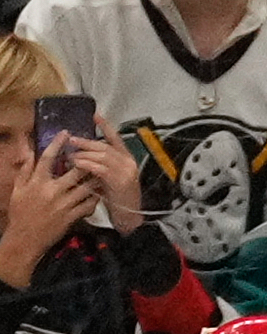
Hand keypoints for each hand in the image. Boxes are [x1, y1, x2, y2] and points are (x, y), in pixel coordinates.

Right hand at [0, 145, 102, 286]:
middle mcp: (51, 191)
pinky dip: (95, 197)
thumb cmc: (20, 212)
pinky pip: (88, 205)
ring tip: (104, 170)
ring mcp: (63, 204)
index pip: (47, 158)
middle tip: (96, 152)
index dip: (57, 144)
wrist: (26, 238)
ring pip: (85, 188)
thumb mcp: (18, 188)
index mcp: (36, 182)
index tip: (66, 133)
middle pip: (74, 172)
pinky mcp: (72, 217)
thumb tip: (27, 149)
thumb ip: (24, 169)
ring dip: (95, 178)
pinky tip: (101, 192)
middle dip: (86, 161)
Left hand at [68, 120, 144, 234]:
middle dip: (86, 142)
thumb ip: (103, 166)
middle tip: (71, 139)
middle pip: (105, 146)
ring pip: (102, 155)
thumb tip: (84, 154)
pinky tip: (76, 164)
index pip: (116, 139)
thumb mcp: (112, 179)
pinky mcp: (119, 181)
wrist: (130, 217)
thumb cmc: (118, 199)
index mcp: (128, 160)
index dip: (106, 127)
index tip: (95, 116)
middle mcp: (129, 163)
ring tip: (70, 154)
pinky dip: (86, 164)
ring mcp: (126, 172)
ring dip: (83, 153)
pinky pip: (100, 168)